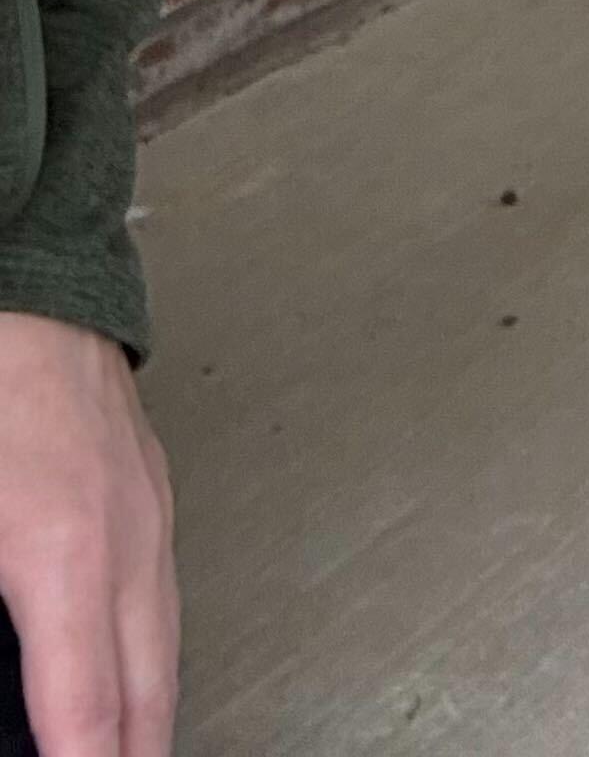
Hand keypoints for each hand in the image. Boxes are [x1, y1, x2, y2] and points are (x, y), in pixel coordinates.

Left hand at [0, 313, 174, 756]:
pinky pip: (161, 600)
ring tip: (129, 752)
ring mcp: (149, 514)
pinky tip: (130, 678)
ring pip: (165, 647)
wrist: (26, 285)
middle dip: (138, 754)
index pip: (85, 712)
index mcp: (62, 556)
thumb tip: (0, 670)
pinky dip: (152, 660)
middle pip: (148, 693)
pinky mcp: (150, 493)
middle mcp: (125, 542)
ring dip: (148, 718)